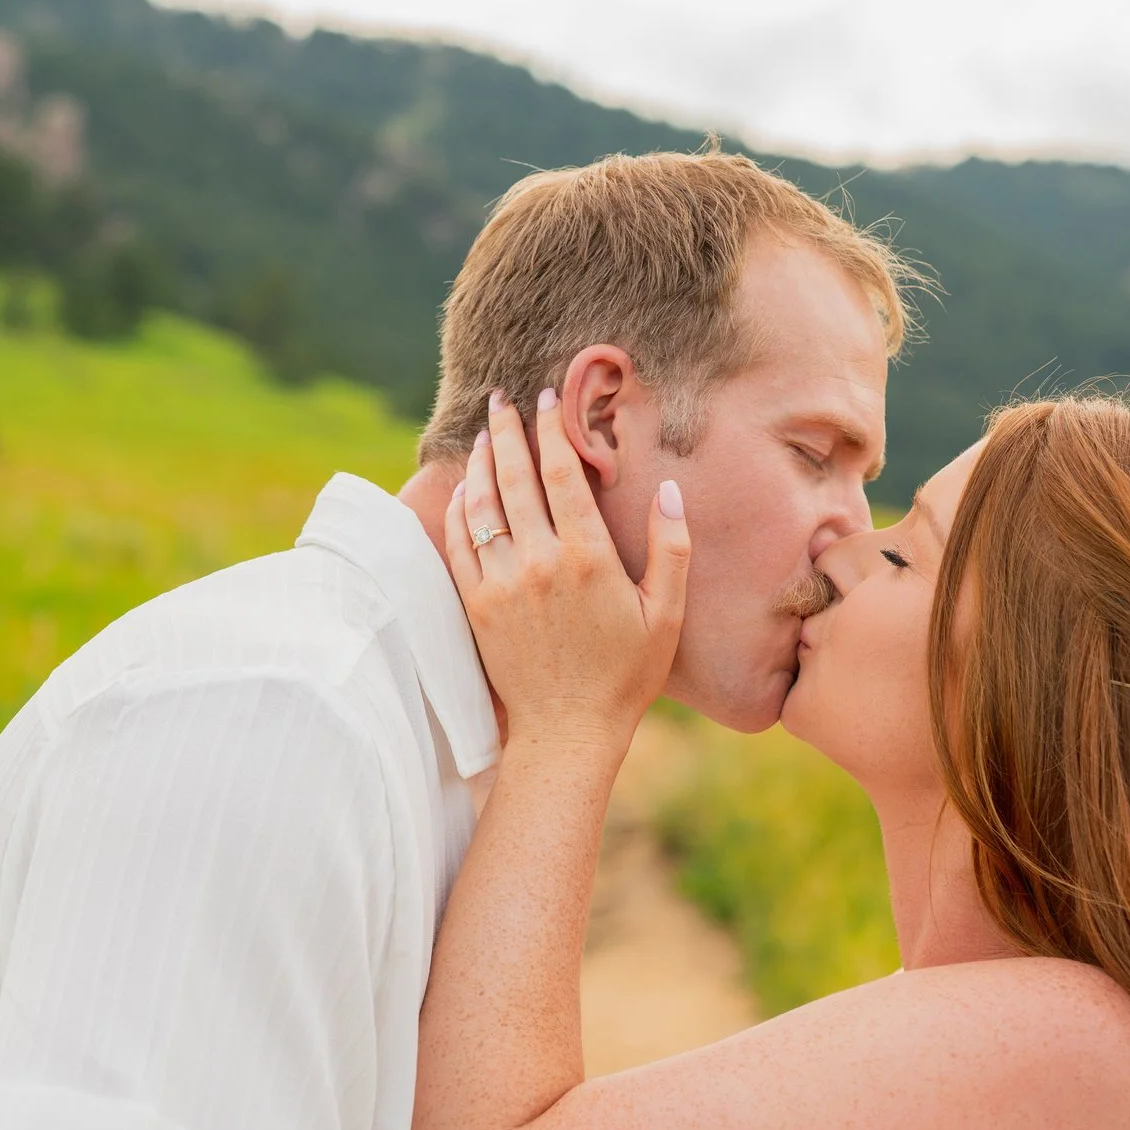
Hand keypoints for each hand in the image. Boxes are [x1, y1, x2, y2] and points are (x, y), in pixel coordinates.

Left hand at [446, 388, 689, 758]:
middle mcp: (539, 562)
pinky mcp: (476, 605)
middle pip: (516, 477)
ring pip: (482, 505)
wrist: (567, 731)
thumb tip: (668, 490)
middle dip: (509, 430)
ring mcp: (502, 583)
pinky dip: (459, 509)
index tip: (547, 398)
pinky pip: (459, 544)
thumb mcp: (665, 615)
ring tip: (486, 435)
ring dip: (482, 463)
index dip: (553, 429)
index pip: (562, 474)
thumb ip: (671, 549)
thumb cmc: (625, 676)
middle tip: (502, 400)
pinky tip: (465, 489)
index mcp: (587, 557)